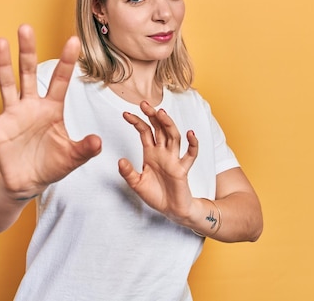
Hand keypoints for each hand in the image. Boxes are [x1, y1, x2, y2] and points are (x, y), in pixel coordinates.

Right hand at [0, 24, 101, 199]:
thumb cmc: (52, 165)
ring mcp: (12, 115)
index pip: (61, 82)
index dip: (67, 62)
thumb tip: (98, 142)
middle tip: (26, 27)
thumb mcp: (71, 158)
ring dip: (2, 64)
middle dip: (28, 52)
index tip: (74, 40)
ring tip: (0, 42)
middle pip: (29, 73)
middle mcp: (31, 106)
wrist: (28, 183)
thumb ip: (84, 149)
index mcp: (52, 109)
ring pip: (7, 84)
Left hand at [118, 101, 198, 221]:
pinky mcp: (182, 169)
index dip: (136, 122)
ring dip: (168, 125)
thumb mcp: (136, 184)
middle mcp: (162, 152)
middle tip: (144, 104)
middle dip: (153, 116)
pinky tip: (190, 134)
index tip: (125, 113)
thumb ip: (128, 173)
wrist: (170, 210)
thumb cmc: (155, 194)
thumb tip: (120, 161)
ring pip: (173, 137)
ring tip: (162, 114)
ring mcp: (173, 159)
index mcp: (150, 153)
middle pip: (159, 129)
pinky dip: (192, 144)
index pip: (144, 131)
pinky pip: (190, 155)